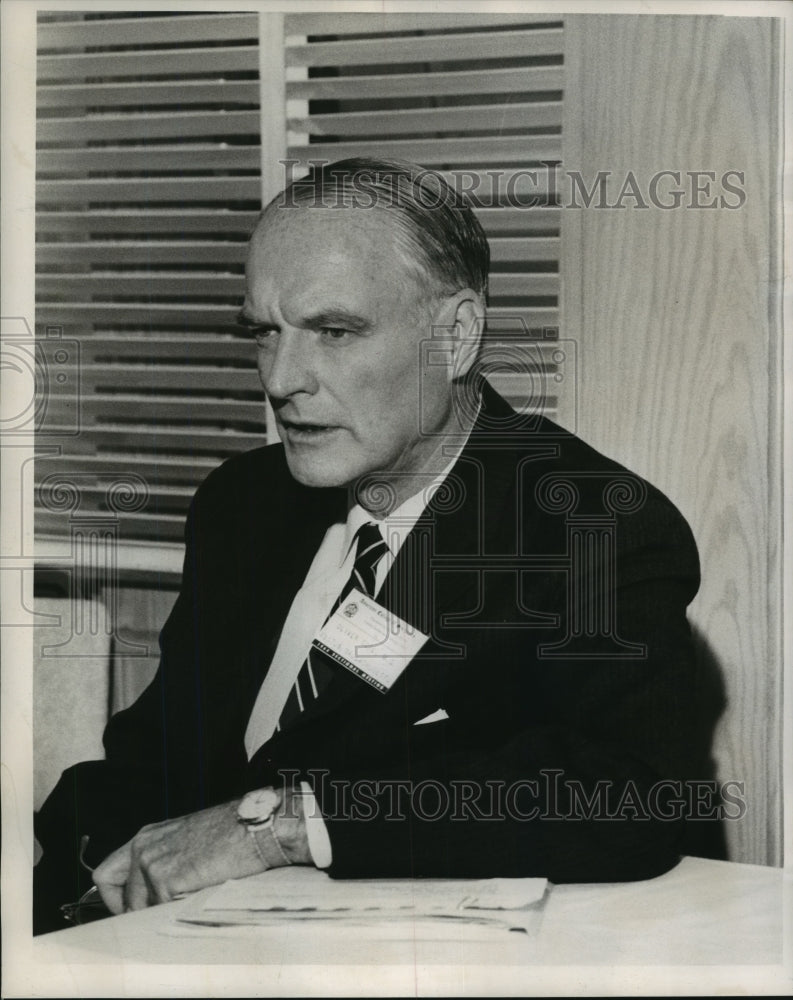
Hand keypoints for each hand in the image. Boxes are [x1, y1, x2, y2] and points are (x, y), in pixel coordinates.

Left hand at [93, 800, 265, 913]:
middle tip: (152, 915)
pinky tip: (198, 897)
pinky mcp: (166, 879)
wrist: (257, 826)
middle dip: (129, 909)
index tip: (134, 908)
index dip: (117, 897)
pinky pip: (159, 912)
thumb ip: (165, 859)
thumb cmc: (233, 832)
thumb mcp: (188, 839)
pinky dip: (176, 912)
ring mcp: (151, 862)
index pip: (107, 873)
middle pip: (113, 891)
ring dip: (160, 911)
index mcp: (148, 836)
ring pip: (138, 908)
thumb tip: (155, 893)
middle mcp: (143, 846)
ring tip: (189, 899)